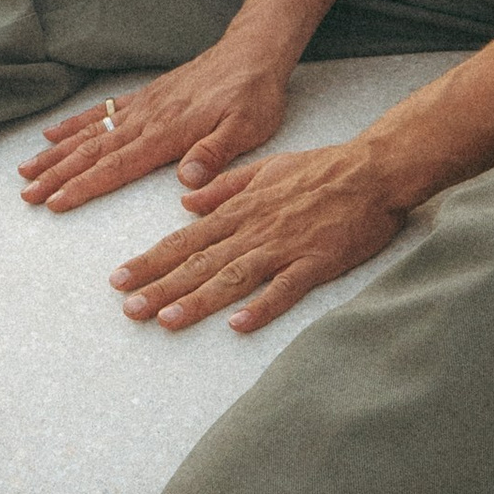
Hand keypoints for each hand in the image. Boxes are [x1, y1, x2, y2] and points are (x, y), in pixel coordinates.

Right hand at [20, 35, 294, 213]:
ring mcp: (141, 107)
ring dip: (55, 153)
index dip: (82, 186)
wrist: (253, 52)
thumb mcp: (247, 128)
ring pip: (89, 134)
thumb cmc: (253, 95)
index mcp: (167, 134)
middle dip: (56, 174)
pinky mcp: (144, 97)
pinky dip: (74, 124)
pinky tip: (52, 134)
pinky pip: (101, 111)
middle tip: (26, 194)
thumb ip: (214, 154)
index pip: (116, 166)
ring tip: (26, 170)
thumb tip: (185, 183)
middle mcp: (146, 120)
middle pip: (91, 152)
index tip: (54, 202)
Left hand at [111, 136, 407, 333]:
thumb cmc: (322, 168)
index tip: (119, 279)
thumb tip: (186, 202)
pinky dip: (261, 306)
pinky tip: (238, 325)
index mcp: (240, 209)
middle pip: (199, 262)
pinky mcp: (317, 263)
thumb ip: (224, 188)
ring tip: (167, 320)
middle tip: (128, 309)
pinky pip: (285, 289)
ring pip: (233, 277)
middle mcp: (254, 229)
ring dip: (199, 300)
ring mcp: (284, 247)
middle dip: (161, 286)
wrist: (374, 169)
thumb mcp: (265, 168)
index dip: (150, 260)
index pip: (184, 240)